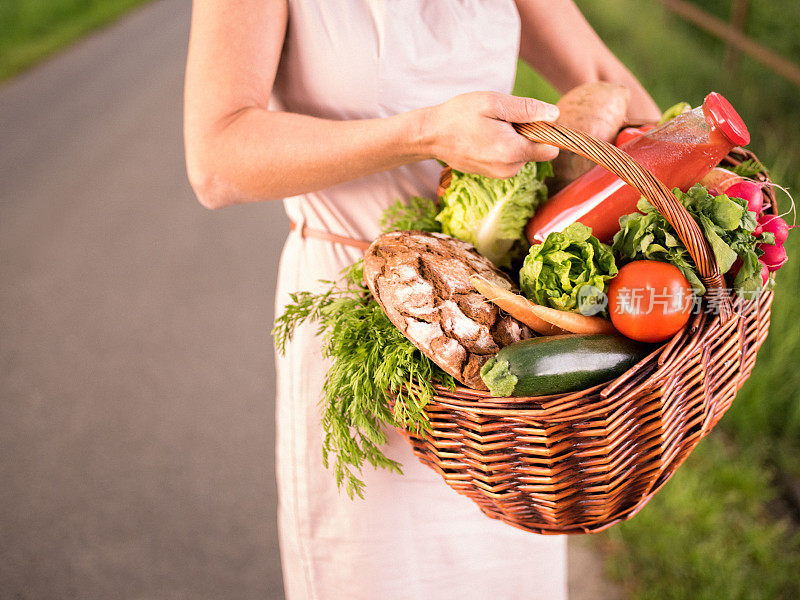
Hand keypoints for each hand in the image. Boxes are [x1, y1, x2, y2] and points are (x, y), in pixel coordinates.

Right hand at [420, 92, 559, 178]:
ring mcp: (499, 175)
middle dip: (527, 134)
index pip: (551, 149)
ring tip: (490, 129)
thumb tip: (554, 115)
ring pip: (523, 155)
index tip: (531, 119)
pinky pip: (510, 160)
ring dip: (514, 140)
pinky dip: (504, 148)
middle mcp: (509, 169)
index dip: (547, 132)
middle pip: (537, 151)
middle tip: (502, 120)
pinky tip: (485, 138)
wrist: (430, 135)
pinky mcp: (492, 175)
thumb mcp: (493, 102)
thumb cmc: (459, 115)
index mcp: (512, 151)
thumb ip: (526, 109)